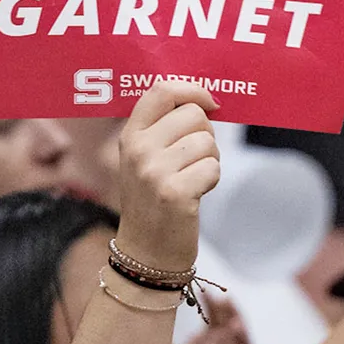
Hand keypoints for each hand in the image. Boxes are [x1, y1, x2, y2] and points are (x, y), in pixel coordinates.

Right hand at [116, 83, 220, 272]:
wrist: (147, 253)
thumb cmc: (154, 202)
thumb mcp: (145, 160)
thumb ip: (164, 129)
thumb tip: (205, 101)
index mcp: (130, 136)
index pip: (162, 90)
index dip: (192, 90)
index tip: (210, 103)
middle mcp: (138, 150)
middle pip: (193, 114)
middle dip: (206, 133)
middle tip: (194, 158)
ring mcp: (154, 172)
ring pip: (207, 141)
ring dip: (210, 159)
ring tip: (192, 178)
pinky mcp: (175, 193)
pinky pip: (213, 167)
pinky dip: (212, 180)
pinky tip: (195, 195)